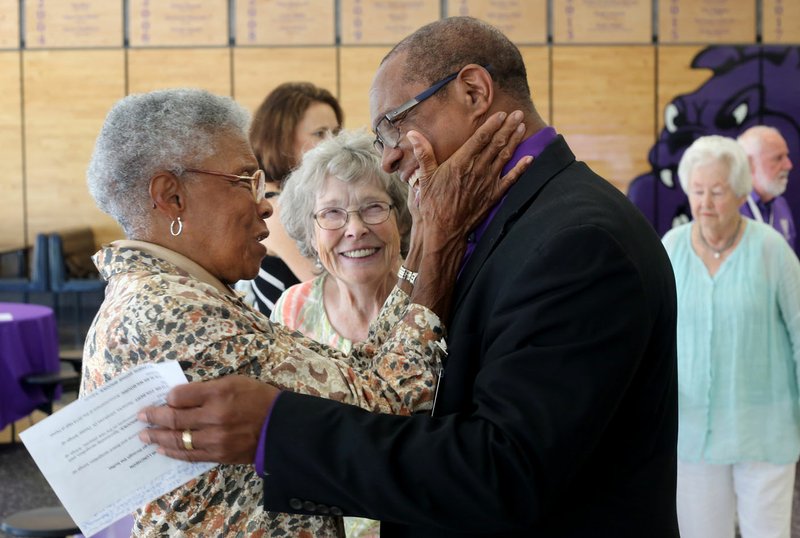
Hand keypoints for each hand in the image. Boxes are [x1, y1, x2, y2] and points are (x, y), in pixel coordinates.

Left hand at [137, 375, 279, 463]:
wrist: (281, 427)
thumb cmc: (260, 399)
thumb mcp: (236, 382)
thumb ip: (208, 388)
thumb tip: (181, 397)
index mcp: (218, 393)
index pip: (180, 395)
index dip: (168, 398)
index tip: (162, 399)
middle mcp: (214, 416)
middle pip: (174, 417)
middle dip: (153, 417)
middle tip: (140, 417)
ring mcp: (215, 438)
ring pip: (178, 439)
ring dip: (157, 437)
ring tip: (144, 436)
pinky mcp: (218, 455)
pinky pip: (189, 455)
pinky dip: (173, 452)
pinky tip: (162, 449)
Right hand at [408, 110, 531, 241]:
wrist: (444, 231)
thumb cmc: (432, 204)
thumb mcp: (424, 177)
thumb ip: (423, 153)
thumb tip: (412, 134)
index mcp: (460, 163)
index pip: (480, 138)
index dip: (492, 124)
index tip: (501, 113)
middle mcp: (477, 170)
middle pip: (496, 144)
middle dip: (508, 127)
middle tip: (518, 114)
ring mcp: (487, 183)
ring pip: (504, 157)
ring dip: (514, 141)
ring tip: (522, 127)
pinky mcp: (493, 196)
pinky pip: (511, 180)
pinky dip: (521, 169)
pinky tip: (530, 159)